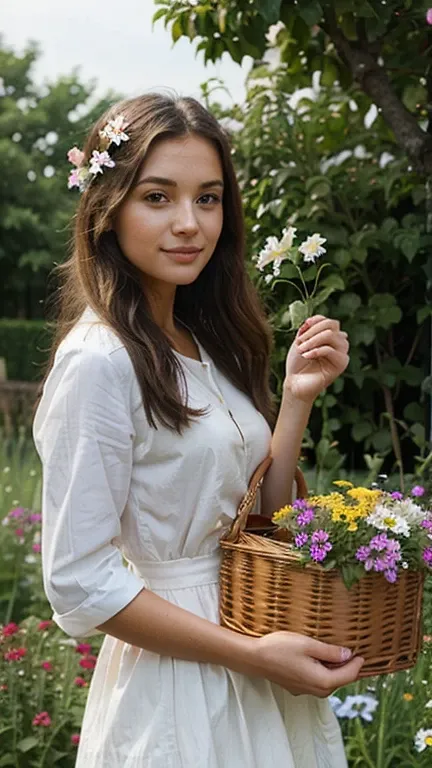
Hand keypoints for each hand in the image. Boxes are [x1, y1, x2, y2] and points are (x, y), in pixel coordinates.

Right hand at [248, 631, 363, 696]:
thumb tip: (348, 655)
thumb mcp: (308, 645)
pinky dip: (323, 671)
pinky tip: (319, 659)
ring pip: (328, 682)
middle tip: (351, 651)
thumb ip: (330, 652)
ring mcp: (305, 690)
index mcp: (322, 681)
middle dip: (347, 668)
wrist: (255, 659)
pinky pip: (317, 681)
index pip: (348, 676)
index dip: (357, 664)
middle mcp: (316, 690)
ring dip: (334, 669)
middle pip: (339, 681)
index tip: (362, 653)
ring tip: (336, 653)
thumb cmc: (280, 649)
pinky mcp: (297, 686)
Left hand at [284, 315, 348, 402]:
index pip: (328, 321)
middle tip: (300, 341)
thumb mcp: (299, 342)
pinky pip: (330, 350)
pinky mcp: (341, 364)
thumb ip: (306, 330)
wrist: (296, 383)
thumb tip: (309, 322)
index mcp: (330, 336)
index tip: (303, 326)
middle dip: (313, 330)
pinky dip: (315, 351)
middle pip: (332, 325)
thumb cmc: (297, 363)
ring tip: (301, 350)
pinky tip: (306, 356)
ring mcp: (341, 353)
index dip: (316, 320)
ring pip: (331, 335)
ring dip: (313, 340)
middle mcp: (339, 343)